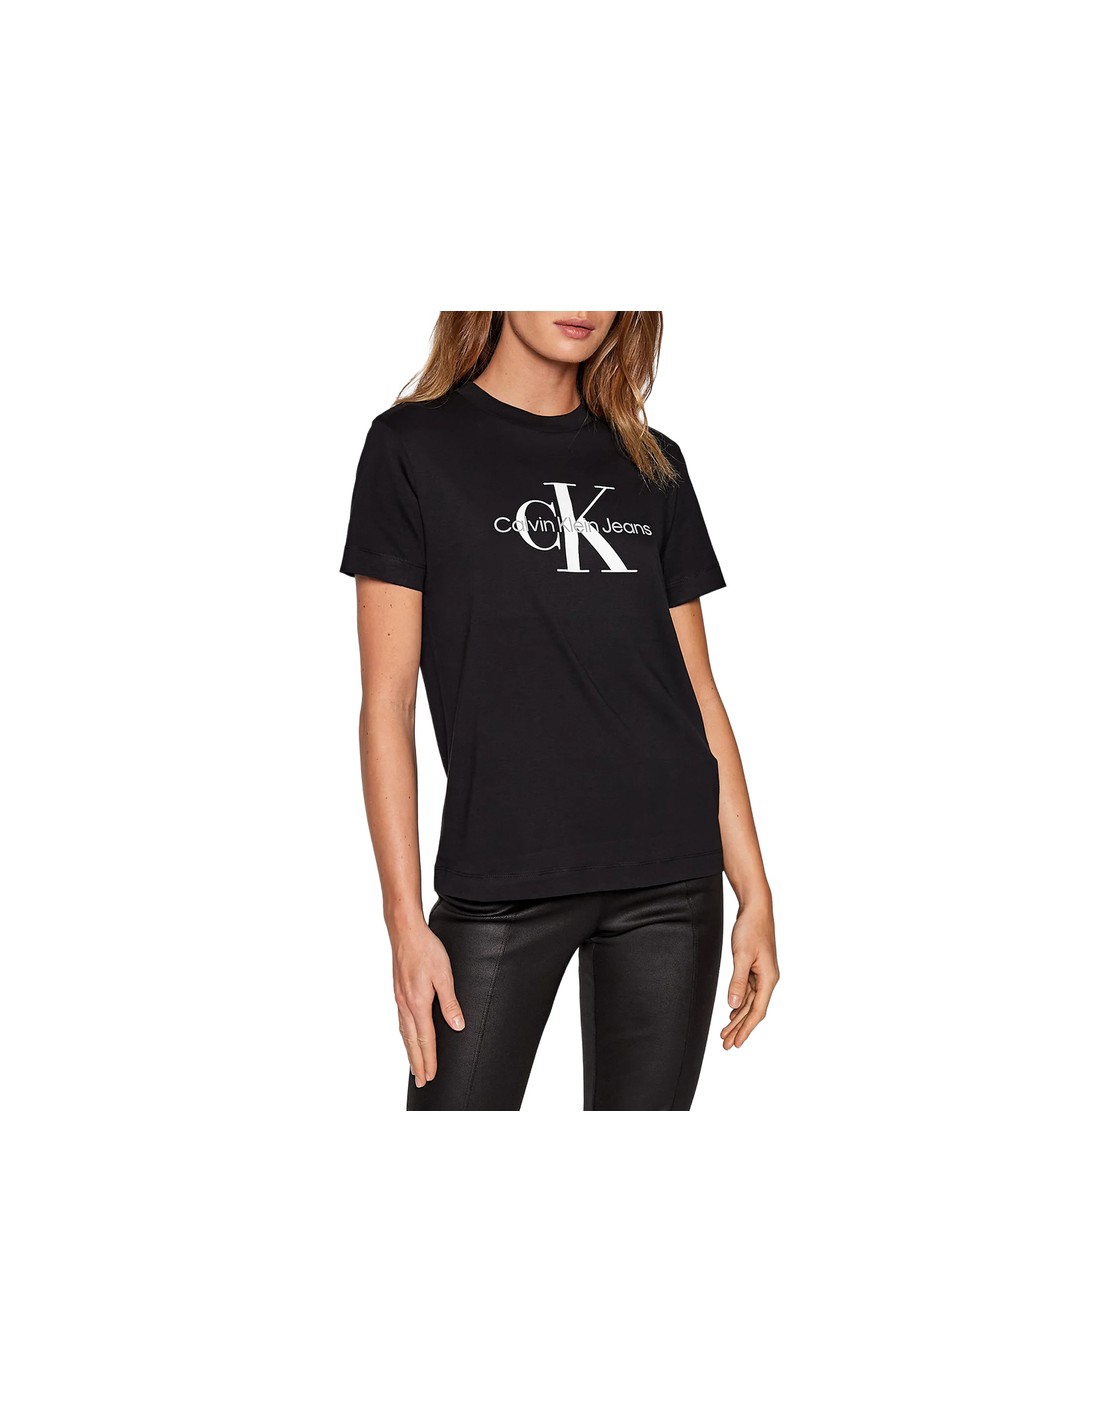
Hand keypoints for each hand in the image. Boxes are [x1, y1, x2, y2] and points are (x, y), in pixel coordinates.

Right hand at [391, 919, 464, 1087]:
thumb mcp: (444, 975)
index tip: (431, 1076)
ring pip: (404, 1033)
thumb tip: (457, 1026)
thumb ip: (450, 1002)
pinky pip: (401, 1021)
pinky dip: (404, 1036)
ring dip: (409, 1052)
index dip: (429, 1059)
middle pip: (412, 1041)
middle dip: (417, 1063)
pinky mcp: (398, 992)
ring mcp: (400, 999)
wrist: (405, 932)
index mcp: (418, 1003)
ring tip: (413, 1067)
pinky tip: (407, 1037)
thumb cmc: (426, 950)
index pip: (425, 1039)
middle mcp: (406, 1005)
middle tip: (421, 1082)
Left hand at [721, 899, 778, 1049]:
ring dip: (737, 1018)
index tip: (736, 1043)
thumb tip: (733, 1005)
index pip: (757, 1010)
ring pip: (749, 1002)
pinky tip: (732, 1012)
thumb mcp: (741, 955)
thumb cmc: (751, 928)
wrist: (756, 908)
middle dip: (739, 1029)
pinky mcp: (755, 968)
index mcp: (768, 978)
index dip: (746, 1029)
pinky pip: (747, 992)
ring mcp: (761, 974)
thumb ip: (738, 981)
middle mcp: (767, 979)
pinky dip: (739, 1004)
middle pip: (753, 1010)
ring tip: (726, 1034)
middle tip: (726, 1045)